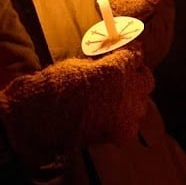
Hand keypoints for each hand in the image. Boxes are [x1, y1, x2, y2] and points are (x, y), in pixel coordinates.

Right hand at [0, 49, 153, 167]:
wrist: (39, 119)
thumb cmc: (55, 85)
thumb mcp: (80, 64)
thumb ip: (103, 63)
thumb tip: (115, 59)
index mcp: (116, 69)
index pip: (136, 54)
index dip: (131, 52)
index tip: (128, 51)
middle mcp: (127, 92)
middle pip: (146, 79)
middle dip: (136, 74)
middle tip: (125, 72)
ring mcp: (126, 115)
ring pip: (141, 103)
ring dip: (132, 98)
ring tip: (116, 97)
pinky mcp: (122, 133)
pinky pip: (132, 122)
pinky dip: (124, 118)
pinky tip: (110, 115)